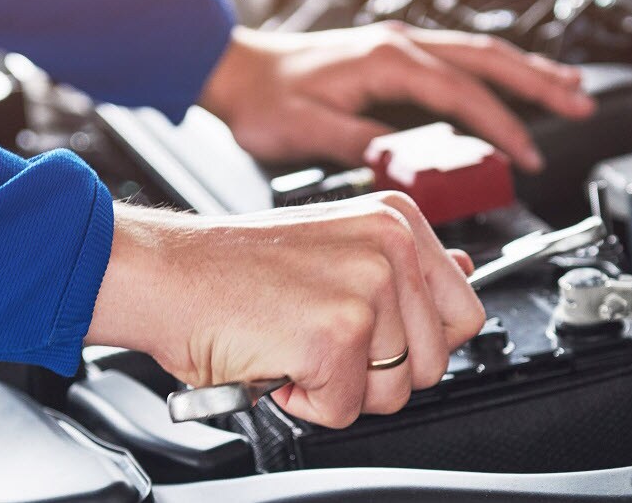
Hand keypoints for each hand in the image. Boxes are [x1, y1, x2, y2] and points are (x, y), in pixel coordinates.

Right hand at [84, 192, 484, 427]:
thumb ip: (406, 265)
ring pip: (392, 394)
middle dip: (376, 373)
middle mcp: (391, 247)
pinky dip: (302, 401)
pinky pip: (343, 411)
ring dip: (337, 388)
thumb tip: (468, 271)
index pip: (464, 311)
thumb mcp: (335, 245)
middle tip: (317, 339)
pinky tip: (275, 359)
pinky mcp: (335, 335)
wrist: (163, 273)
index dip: (416, 343)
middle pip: (434, 363)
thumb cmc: (231, 268)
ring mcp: (368, 289)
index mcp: (396, 221)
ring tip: (293, 344)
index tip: (372, 336)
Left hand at [198, 22, 594, 171]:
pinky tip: (510, 83)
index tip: (526, 157)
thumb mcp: (306, 131)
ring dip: (525, 71)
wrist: (235, 71)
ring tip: (569, 88)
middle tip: (581, 104)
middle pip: (487, 59)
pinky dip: (494, 71)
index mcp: (386, 62)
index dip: (500, 127)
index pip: (462, 95)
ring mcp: (398, 47)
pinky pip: (458, 59)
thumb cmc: (264, 99)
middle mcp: (398, 46)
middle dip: (539, 83)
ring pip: (478, 53)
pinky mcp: (393, 57)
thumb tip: (403, 162)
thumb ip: (359, 144)